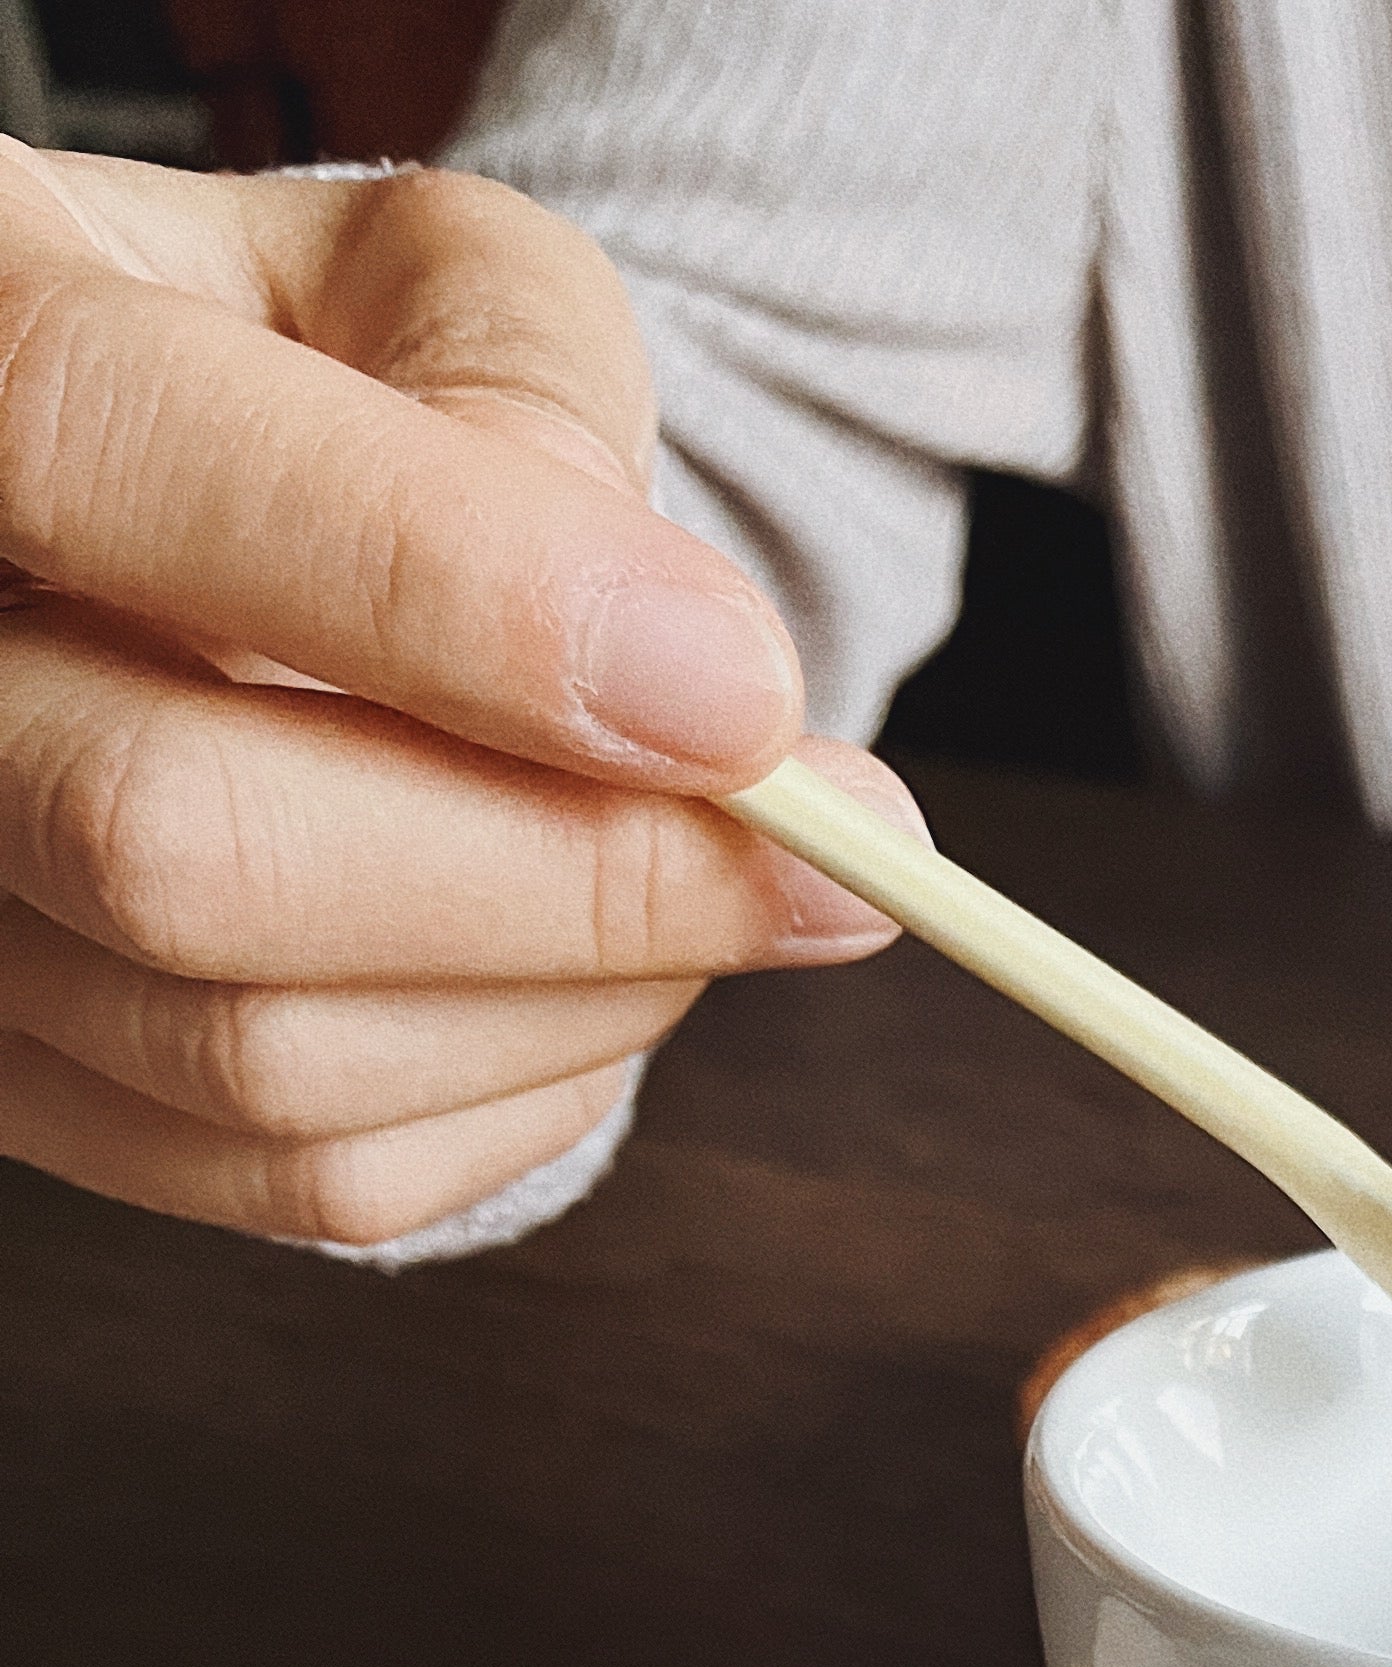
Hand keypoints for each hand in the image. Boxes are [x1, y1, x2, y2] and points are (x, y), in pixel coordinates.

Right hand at [0, 143, 907, 1242]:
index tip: (746, 700)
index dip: (453, 595)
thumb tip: (672, 661)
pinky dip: (517, 1099)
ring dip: (573, 1004)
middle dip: (570, 882)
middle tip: (843, 861)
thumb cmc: (335, 396)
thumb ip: (533, 391)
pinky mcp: (32, 1092)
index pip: (121, 452)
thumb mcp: (435, 291)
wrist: (225, 552)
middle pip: (177, 840)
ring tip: (719, 893)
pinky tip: (588, 980)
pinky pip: (305, 1182)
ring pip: (258, 1057)